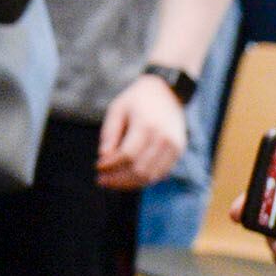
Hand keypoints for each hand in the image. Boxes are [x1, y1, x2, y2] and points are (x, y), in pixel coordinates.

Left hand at [96, 71, 187, 190]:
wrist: (168, 91)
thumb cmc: (137, 99)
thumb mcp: (117, 109)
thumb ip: (110, 133)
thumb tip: (103, 156)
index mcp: (146, 125)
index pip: (127, 155)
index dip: (111, 165)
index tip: (97, 167)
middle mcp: (163, 137)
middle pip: (139, 169)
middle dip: (117, 179)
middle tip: (101, 179)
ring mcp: (174, 146)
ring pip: (150, 176)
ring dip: (129, 183)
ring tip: (112, 182)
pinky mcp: (178, 151)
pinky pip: (160, 173)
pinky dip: (143, 180)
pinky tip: (128, 179)